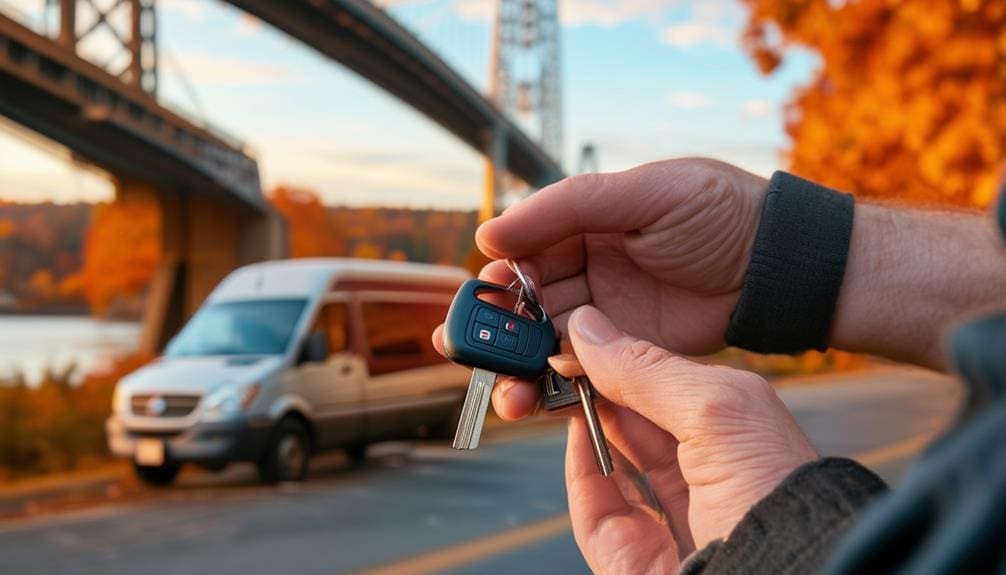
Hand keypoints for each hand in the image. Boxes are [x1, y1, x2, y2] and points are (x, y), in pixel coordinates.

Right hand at [444, 158, 766, 417]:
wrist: (778, 265)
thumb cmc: (718, 212)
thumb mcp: (646, 192)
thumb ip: (569, 207)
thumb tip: (490, 234)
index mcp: (585, 224)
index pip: (528, 250)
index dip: (503, 274)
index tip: (486, 296)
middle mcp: (587, 268)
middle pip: (527, 301)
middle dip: (499, 328)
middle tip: (472, 350)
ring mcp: (606, 313)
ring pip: (545, 340)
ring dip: (517, 364)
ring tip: (504, 390)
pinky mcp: (629, 351)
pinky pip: (582, 369)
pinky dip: (555, 385)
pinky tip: (535, 399)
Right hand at [561, 306, 815, 572]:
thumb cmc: (777, 500)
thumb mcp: (718, 411)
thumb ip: (650, 370)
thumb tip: (588, 330)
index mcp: (739, 440)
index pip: (673, 389)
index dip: (630, 362)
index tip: (590, 335)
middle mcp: (707, 480)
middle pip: (640, 425)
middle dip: (601, 389)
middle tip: (567, 358)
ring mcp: (671, 521)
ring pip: (615, 464)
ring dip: (585, 425)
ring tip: (562, 390)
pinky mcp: (638, 561)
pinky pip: (596, 514)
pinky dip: (581, 472)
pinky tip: (575, 434)